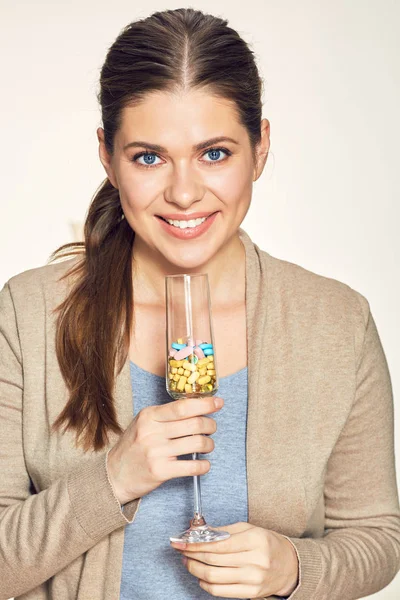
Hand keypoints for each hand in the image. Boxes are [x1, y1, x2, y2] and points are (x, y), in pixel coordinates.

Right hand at [106, 395, 223, 504]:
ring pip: (197, 443)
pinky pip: (192, 466)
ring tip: (207, 445)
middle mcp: (152, 432)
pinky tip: (204, 464)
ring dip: (209, 444)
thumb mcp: (143, 423)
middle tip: (212, 427)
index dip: (205, 404)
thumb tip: (197, 407)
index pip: (183, 406)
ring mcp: (156, 452)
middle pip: (194, 423)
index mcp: (149, 416)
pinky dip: (204, 465)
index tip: (218, 403)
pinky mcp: (160, 471)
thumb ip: (166, 416)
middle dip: (210, 424)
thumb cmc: (133, 447)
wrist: (114, 475)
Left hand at [171, 522, 298, 597]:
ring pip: (214, 577)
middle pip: (213, 560)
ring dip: (195, 569)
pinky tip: (200, 576)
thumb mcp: (249, 529)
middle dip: (192, 555)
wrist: (289, 565)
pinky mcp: (251, 594)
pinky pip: (221, 591)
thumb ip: (224, 531)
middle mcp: (255, 561)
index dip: (196, 543)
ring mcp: (253, 579)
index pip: (217, 544)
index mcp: (255, 540)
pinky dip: (206, 584)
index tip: (182, 541)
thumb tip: (199, 532)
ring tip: (188, 562)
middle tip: (182, 551)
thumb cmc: (266, 543)